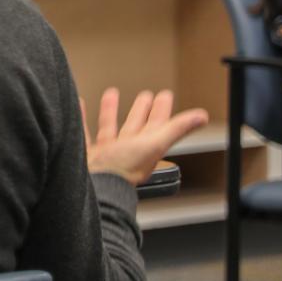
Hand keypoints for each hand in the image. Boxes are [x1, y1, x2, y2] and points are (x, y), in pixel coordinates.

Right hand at [82, 87, 208, 184]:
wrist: (95, 187)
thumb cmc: (123, 169)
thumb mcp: (154, 144)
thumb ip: (176, 129)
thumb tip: (202, 116)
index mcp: (144, 147)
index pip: (158, 125)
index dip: (162, 110)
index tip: (164, 95)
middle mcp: (127, 150)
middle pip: (137, 126)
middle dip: (142, 110)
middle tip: (146, 94)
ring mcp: (107, 153)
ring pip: (110, 128)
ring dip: (112, 111)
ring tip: (112, 93)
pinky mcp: (88, 154)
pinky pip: (85, 132)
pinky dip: (83, 118)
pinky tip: (79, 105)